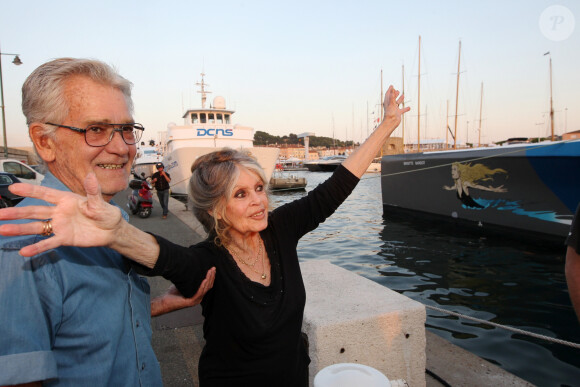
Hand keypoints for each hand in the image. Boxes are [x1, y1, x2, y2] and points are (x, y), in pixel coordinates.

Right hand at [0, 173, 124, 256]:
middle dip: (17, 213)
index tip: (14, 188)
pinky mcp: (64, 238)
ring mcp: (60, 226)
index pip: (45, 194)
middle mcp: (59, 212)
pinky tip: (24, 252)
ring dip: (20, 229)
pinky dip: (37, 247)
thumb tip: (90, 175)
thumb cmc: (106, 213)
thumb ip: (93, 191)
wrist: (112, 231)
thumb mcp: (100, 203)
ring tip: (3, 230)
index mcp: (66, 200)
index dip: (30, 190)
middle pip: (34, 212)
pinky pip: (48, 243)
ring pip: (36, 227)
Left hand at [151, 267, 215, 315]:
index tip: (212, 269)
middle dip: (211, 277)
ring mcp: (195, 300)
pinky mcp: (191, 301)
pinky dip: (202, 285)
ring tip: (210, 272)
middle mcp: (198, 298)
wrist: (164, 302)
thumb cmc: (172, 294)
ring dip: (209, 279)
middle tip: (213, 268)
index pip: (207, 285)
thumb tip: (191, 268)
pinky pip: (199, 292)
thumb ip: (188, 279)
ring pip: (205, 289)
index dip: (211, 277)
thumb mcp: (183, 284)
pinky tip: (204, 280)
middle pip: (208, 286)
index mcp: (198, 295)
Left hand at [382, 85, 409, 127]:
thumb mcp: (391, 104)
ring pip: (397, 103)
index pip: (388, 94)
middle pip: (392, 98)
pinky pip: (402, 110)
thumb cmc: (390, 113)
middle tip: (397, 90)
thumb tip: (393, 89)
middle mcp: (391, 105)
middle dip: (394, 94)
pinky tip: (409, 108)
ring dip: (400, 99)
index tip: (392, 86)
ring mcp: (394, 109)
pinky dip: (405, 108)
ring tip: (403, 95)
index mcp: (387, 102)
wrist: (391, 123)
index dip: (390, 90)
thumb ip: (392, 96)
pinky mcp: (398, 113)